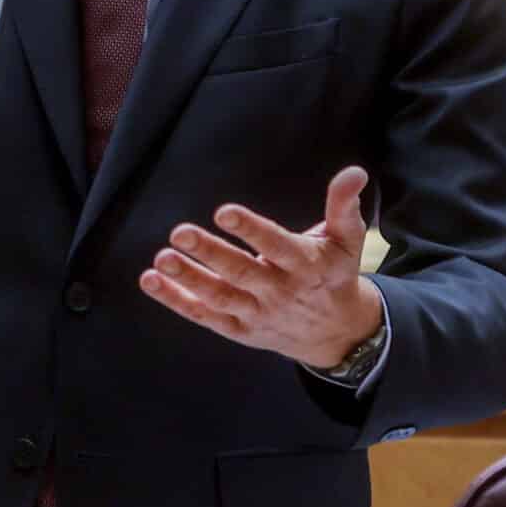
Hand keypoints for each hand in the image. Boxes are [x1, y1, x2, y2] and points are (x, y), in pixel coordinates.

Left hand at [140, 166, 384, 370]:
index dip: (251, 230)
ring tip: (162, 259)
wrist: (337, 334)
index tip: (224, 212)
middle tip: (179, 232)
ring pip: (219, 296)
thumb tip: (354, 172)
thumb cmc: (336, 274)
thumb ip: (344, 205)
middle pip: (241, 273)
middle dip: (209, 253)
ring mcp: (257, 313)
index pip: (276, 246)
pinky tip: (152, 281)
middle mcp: (280, 291)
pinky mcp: (240, 329)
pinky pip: (205, 315)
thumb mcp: (347, 240)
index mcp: (305, 265)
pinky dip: (177, 301)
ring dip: (188, 278)